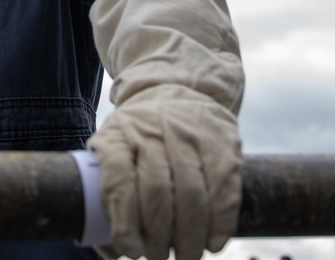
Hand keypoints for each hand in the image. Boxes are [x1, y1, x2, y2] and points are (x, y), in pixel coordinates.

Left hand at [89, 84, 241, 259]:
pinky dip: (221, 223)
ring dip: (191, 236)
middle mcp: (152, 129)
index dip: (124, 222)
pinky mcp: (222, 138)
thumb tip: (112, 251)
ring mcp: (188, 130)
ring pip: (193, 193)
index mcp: (117, 134)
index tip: (132, 250)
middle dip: (160, 237)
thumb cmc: (138, 138)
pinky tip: (214, 242)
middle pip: (157, 191)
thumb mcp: (114, 152)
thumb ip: (109, 197)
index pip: (118, 180)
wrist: (174, 90)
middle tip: (159, 257)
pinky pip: (225, 188)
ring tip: (187, 255)